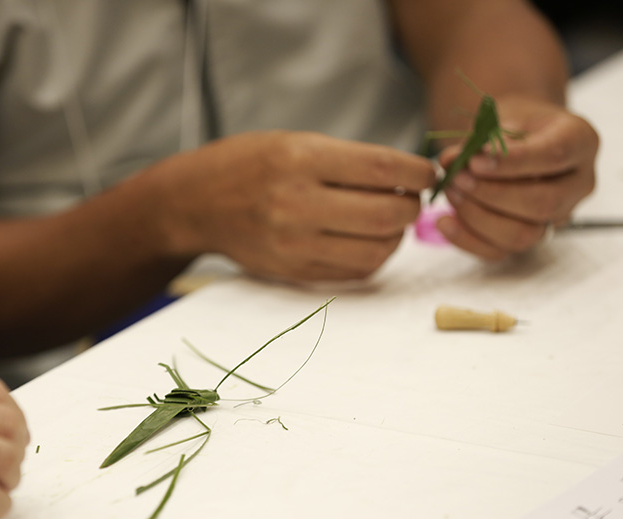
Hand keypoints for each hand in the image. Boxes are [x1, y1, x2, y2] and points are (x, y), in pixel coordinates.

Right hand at [152, 131, 434, 281]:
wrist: (196, 203)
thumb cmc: (249, 164)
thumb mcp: (295, 143)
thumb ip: (349, 161)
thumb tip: (408, 178)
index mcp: (300, 160)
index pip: (383, 167)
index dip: (418, 172)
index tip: (427, 173)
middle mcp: (297, 204)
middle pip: (387, 214)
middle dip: (411, 206)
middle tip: (409, 198)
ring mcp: (294, 243)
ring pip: (377, 250)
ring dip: (396, 235)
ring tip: (387, 220)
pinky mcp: (294, 271)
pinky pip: (355, 272)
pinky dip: (373, 256)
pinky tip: (365, 239)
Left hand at [436, 96, 598, 258]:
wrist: (518, 141)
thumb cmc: (513, 128)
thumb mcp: (503, 117)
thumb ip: (479, 138)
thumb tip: (451, 161)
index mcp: (580, 141)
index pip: (555, 155)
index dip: (512, 162)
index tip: (475, 160)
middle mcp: (578, 184)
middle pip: (543, 203)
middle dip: (492, 194)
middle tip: (457, 178)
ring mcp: (558, 217)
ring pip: (524, 234)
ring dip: (478, 216)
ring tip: (450, 192)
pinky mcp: (531, 238)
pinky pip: (500, 251)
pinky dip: (467, 239)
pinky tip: (443, 221)